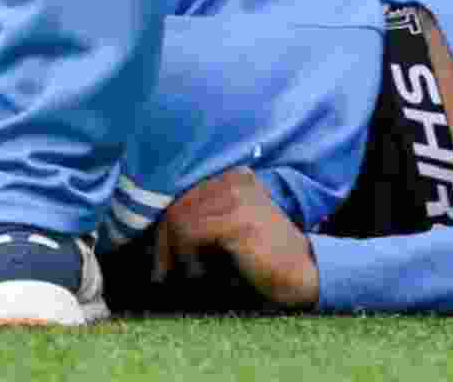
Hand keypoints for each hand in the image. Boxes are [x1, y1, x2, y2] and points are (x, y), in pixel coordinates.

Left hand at [152, 167, 319, 309]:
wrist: (299, 273)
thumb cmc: (262, 255)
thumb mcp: (231, 227)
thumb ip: (204, 218)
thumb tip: (154, 233)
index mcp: (235, 177)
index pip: (184, 196)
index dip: (165, 228)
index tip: (159, 258)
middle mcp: (236, 180)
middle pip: (178, 206)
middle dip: (164, 243)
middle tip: (162, 274)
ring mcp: (239, 198)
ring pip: (179, 220)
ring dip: (174, 253)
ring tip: (184, 274)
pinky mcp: (237, 221)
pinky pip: (190, 234)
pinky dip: (187, 258)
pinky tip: (199, 272)